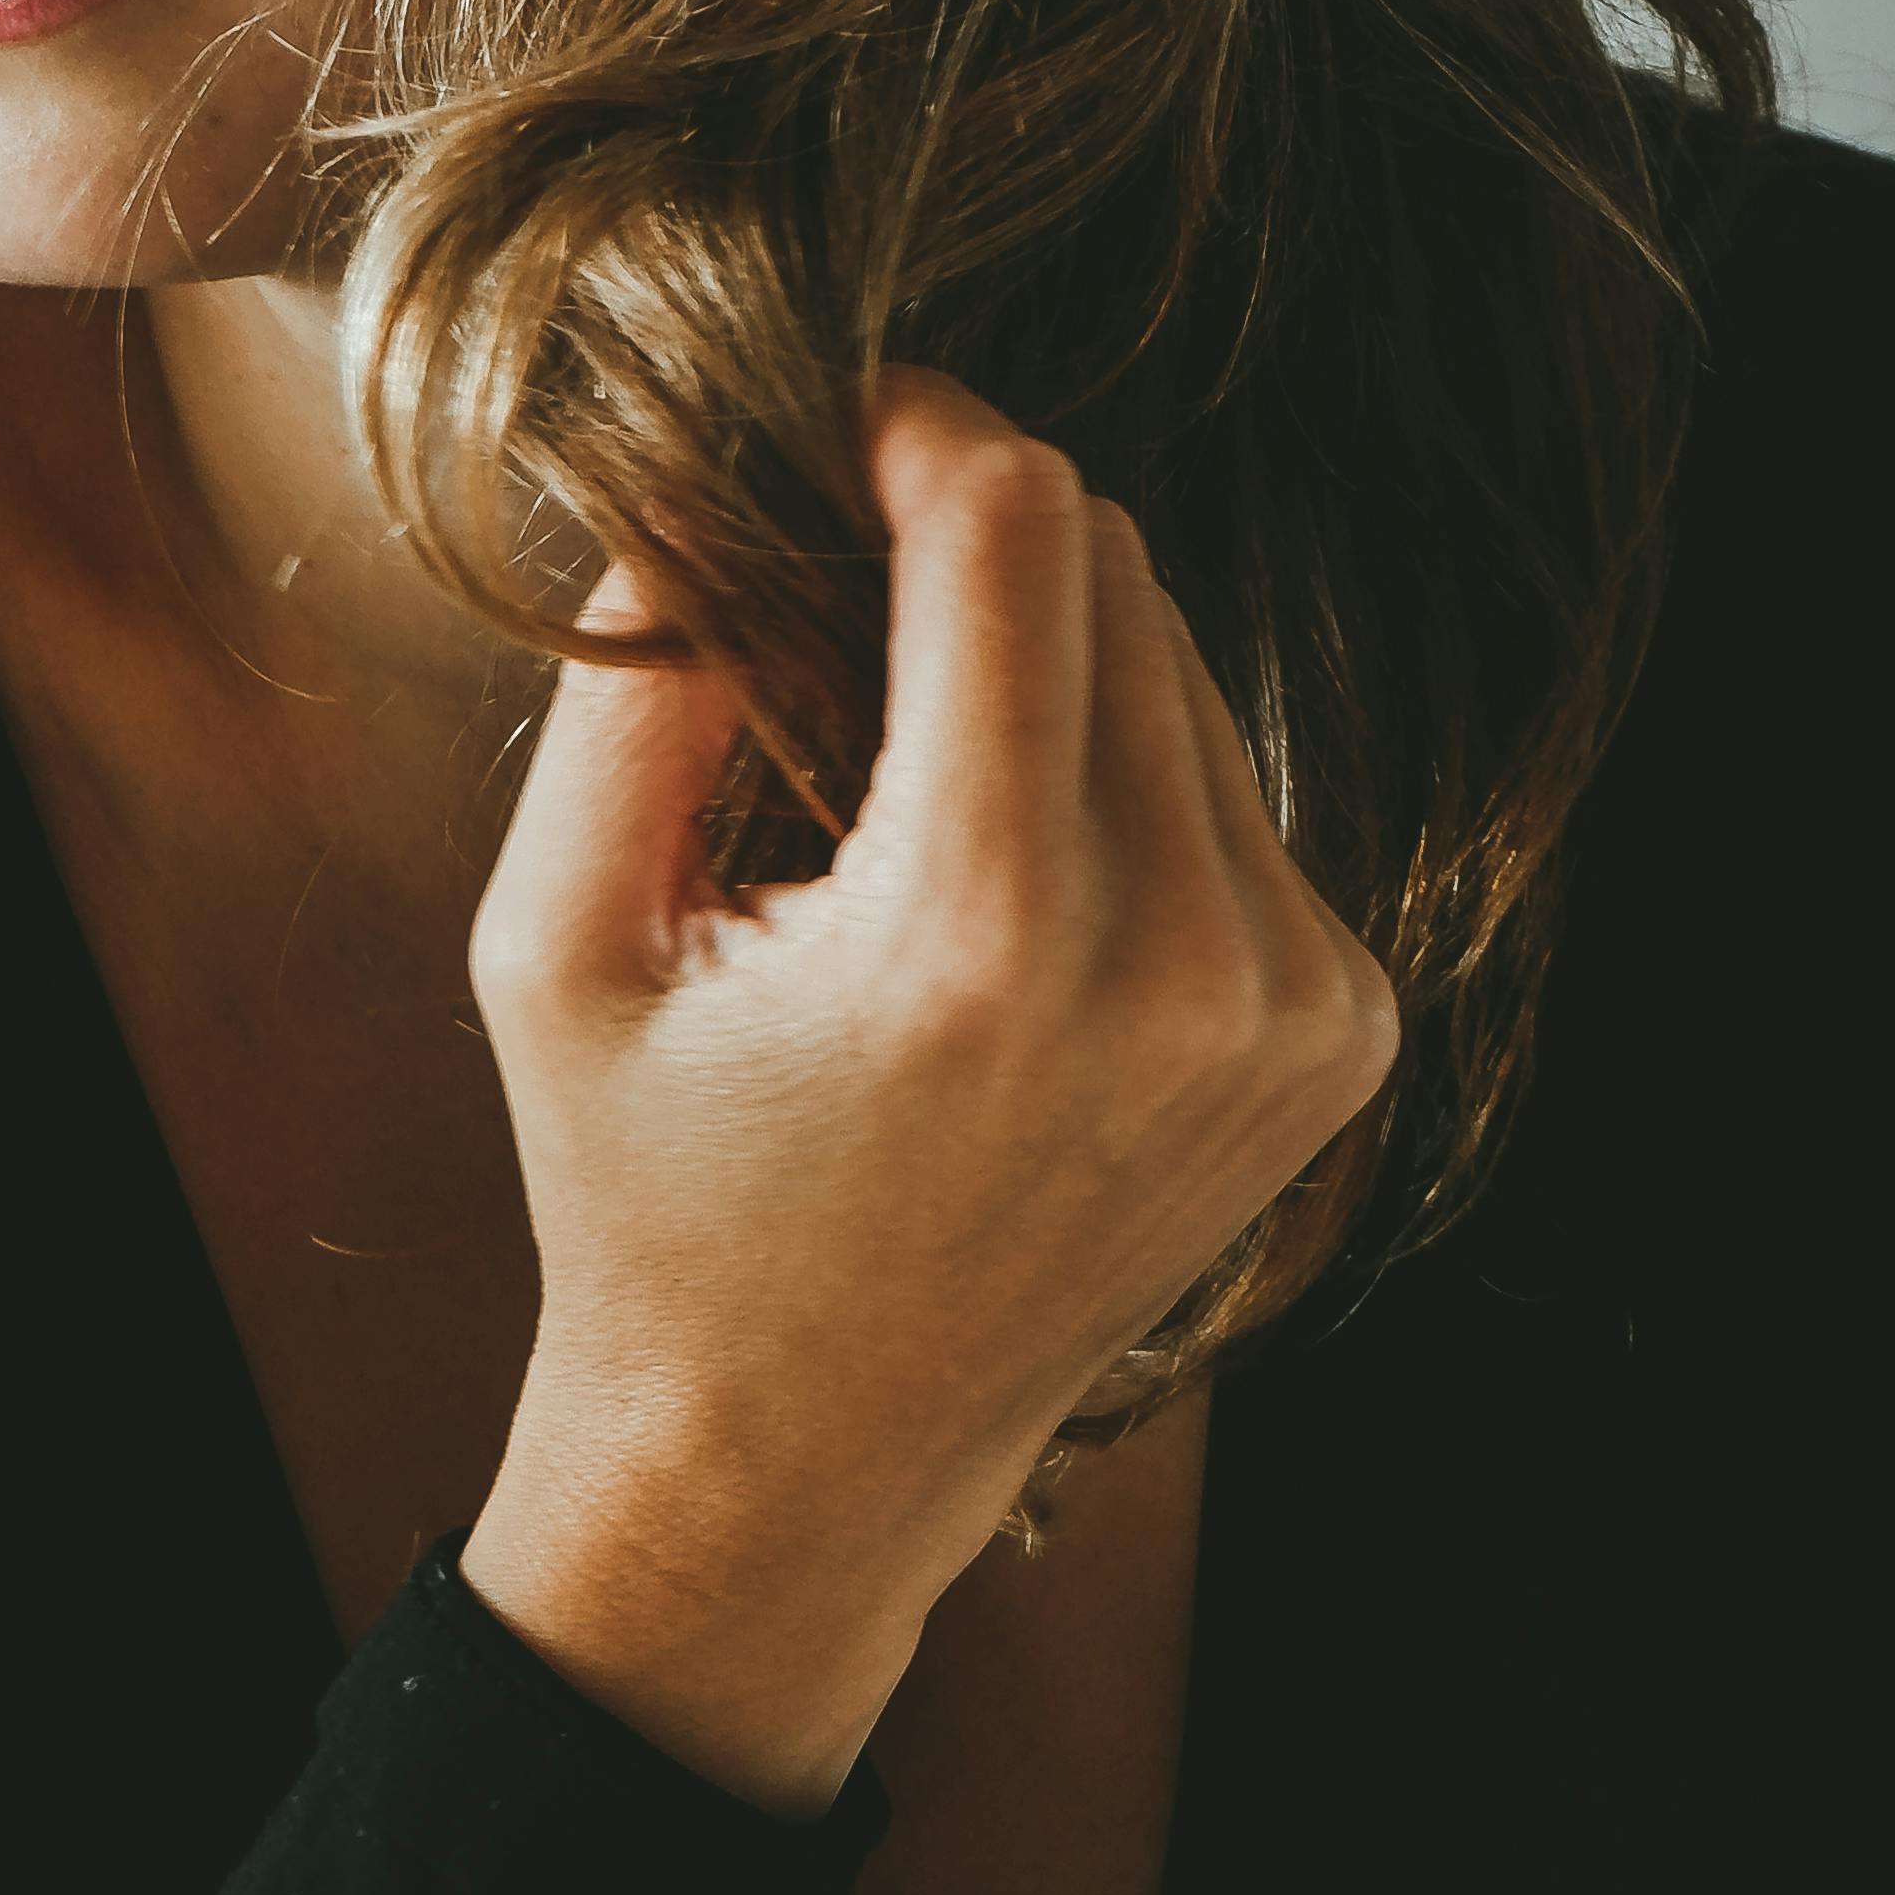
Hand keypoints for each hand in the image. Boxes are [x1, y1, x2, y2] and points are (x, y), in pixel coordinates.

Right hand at [462, 374, 1395, 1812]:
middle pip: (1114, 568)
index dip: (918, 426)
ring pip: (1183, 664)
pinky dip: (1119, 784)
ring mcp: (1293, 1005)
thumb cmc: (653, 1201)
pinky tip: (1007, 899)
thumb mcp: (553, 945)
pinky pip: (1232, 790)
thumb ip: (633, 683)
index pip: (1022, 524)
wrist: (804, 1467)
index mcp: (985, 933)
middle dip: (967, 544)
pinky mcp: (1340, 1032)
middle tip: (830, 609)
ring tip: (905, 793)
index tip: (832, 430)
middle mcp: (1184, 962)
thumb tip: (705, 472)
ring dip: (1046, 663)